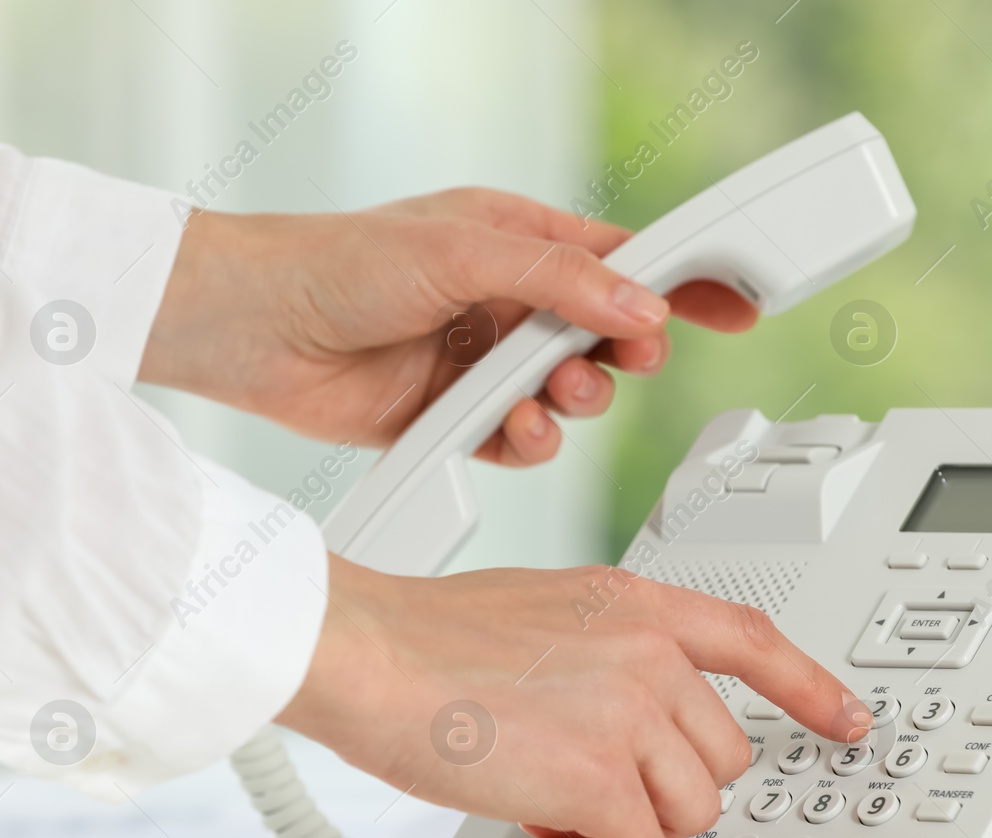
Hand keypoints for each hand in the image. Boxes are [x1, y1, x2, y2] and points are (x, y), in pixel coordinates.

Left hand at [139, 188, 756, 464]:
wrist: (254, 331)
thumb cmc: (338, 262)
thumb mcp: (465, 251)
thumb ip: (562, 281)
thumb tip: (642, 310)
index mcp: (517, 241)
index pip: (624, 259)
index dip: (683, 280)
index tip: (737, 299)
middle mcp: (506, 302)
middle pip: (607, 337)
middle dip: (619, 357)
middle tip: (620, 364)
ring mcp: (483, 363)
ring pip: (570, 397)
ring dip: (569, 405)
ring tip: (542, 398)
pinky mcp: (456, 418)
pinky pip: (522, 440)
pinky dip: (526, 442)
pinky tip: (505, 430)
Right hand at [276, 556, 864, 837]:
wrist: (370, 654)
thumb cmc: (428, 641)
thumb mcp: (544, 614)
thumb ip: (604, 656)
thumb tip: (623, 726)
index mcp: (638, 605)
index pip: (754, 640)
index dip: (810, 685)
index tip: (848, 717)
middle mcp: (649, 652)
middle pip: (720, 758)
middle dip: (661, 792)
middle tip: (588, 798)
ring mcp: (632, 710)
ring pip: (688, 813)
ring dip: (627, 834)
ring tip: (555, 820)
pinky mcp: (601, 775)